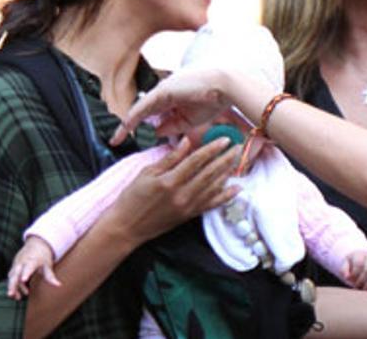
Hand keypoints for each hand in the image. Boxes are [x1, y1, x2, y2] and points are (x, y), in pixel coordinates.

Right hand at [6, 236, 59, 299]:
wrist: (36, 244)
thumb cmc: (43, 256)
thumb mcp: (48, 264)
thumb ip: (50, 276)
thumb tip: (59, 285)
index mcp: (32, 260)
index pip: (28, 267)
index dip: (26, 273)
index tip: (24, 280)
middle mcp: (22, 262)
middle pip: (15, 274)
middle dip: (13, 284)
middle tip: (11, 294)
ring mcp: (16, 264)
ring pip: (12, 277)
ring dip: (12, 287)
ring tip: (18, 298)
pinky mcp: (14, 267)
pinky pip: (11, 278)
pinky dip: (13, 286)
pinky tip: (16, 294)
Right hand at [107, 136, 239, 241]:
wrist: (126, 227)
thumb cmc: (131, 198)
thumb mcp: (146, 173)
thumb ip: (169, 158)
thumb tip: (186, 142)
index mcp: (169, 181)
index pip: (196, 161)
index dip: (212, 149)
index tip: (225, 140)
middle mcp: (182, 195)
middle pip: (209, 173)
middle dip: (226, 159)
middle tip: (239, 147)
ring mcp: (187, 207)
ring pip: (213, 187)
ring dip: (228, 173)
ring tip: (239, 161)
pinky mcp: (189, 216)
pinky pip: (211, 204)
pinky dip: (225, 196)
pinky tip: (236, 189)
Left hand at [115, 68, 265, 144]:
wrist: (225, 86)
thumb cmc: (213, 100)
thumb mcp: (190, 119)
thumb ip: (172, 125)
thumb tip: (156, 132)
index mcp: (173, 97)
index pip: (153, 112)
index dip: (142, 124)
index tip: (133, 137)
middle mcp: (164, 92)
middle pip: (143, 111)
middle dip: (129, 126)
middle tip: (116, 140)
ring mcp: (162, 90)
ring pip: (140, 109)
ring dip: (128, 125)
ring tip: (116, 138)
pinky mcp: (162, 91)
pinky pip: (143, 107)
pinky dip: (133, 119)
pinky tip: (125, 129)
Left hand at [341, 250, 366, 291]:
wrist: (361, 259)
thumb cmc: (351, 263)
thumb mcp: (345, 263)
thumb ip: (344, 269)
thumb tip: (346, 277)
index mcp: (361, 255)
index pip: (359, 264)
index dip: (354, 274)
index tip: (348, 280)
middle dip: (361, 281)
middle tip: (356, 286)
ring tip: (363, 289)